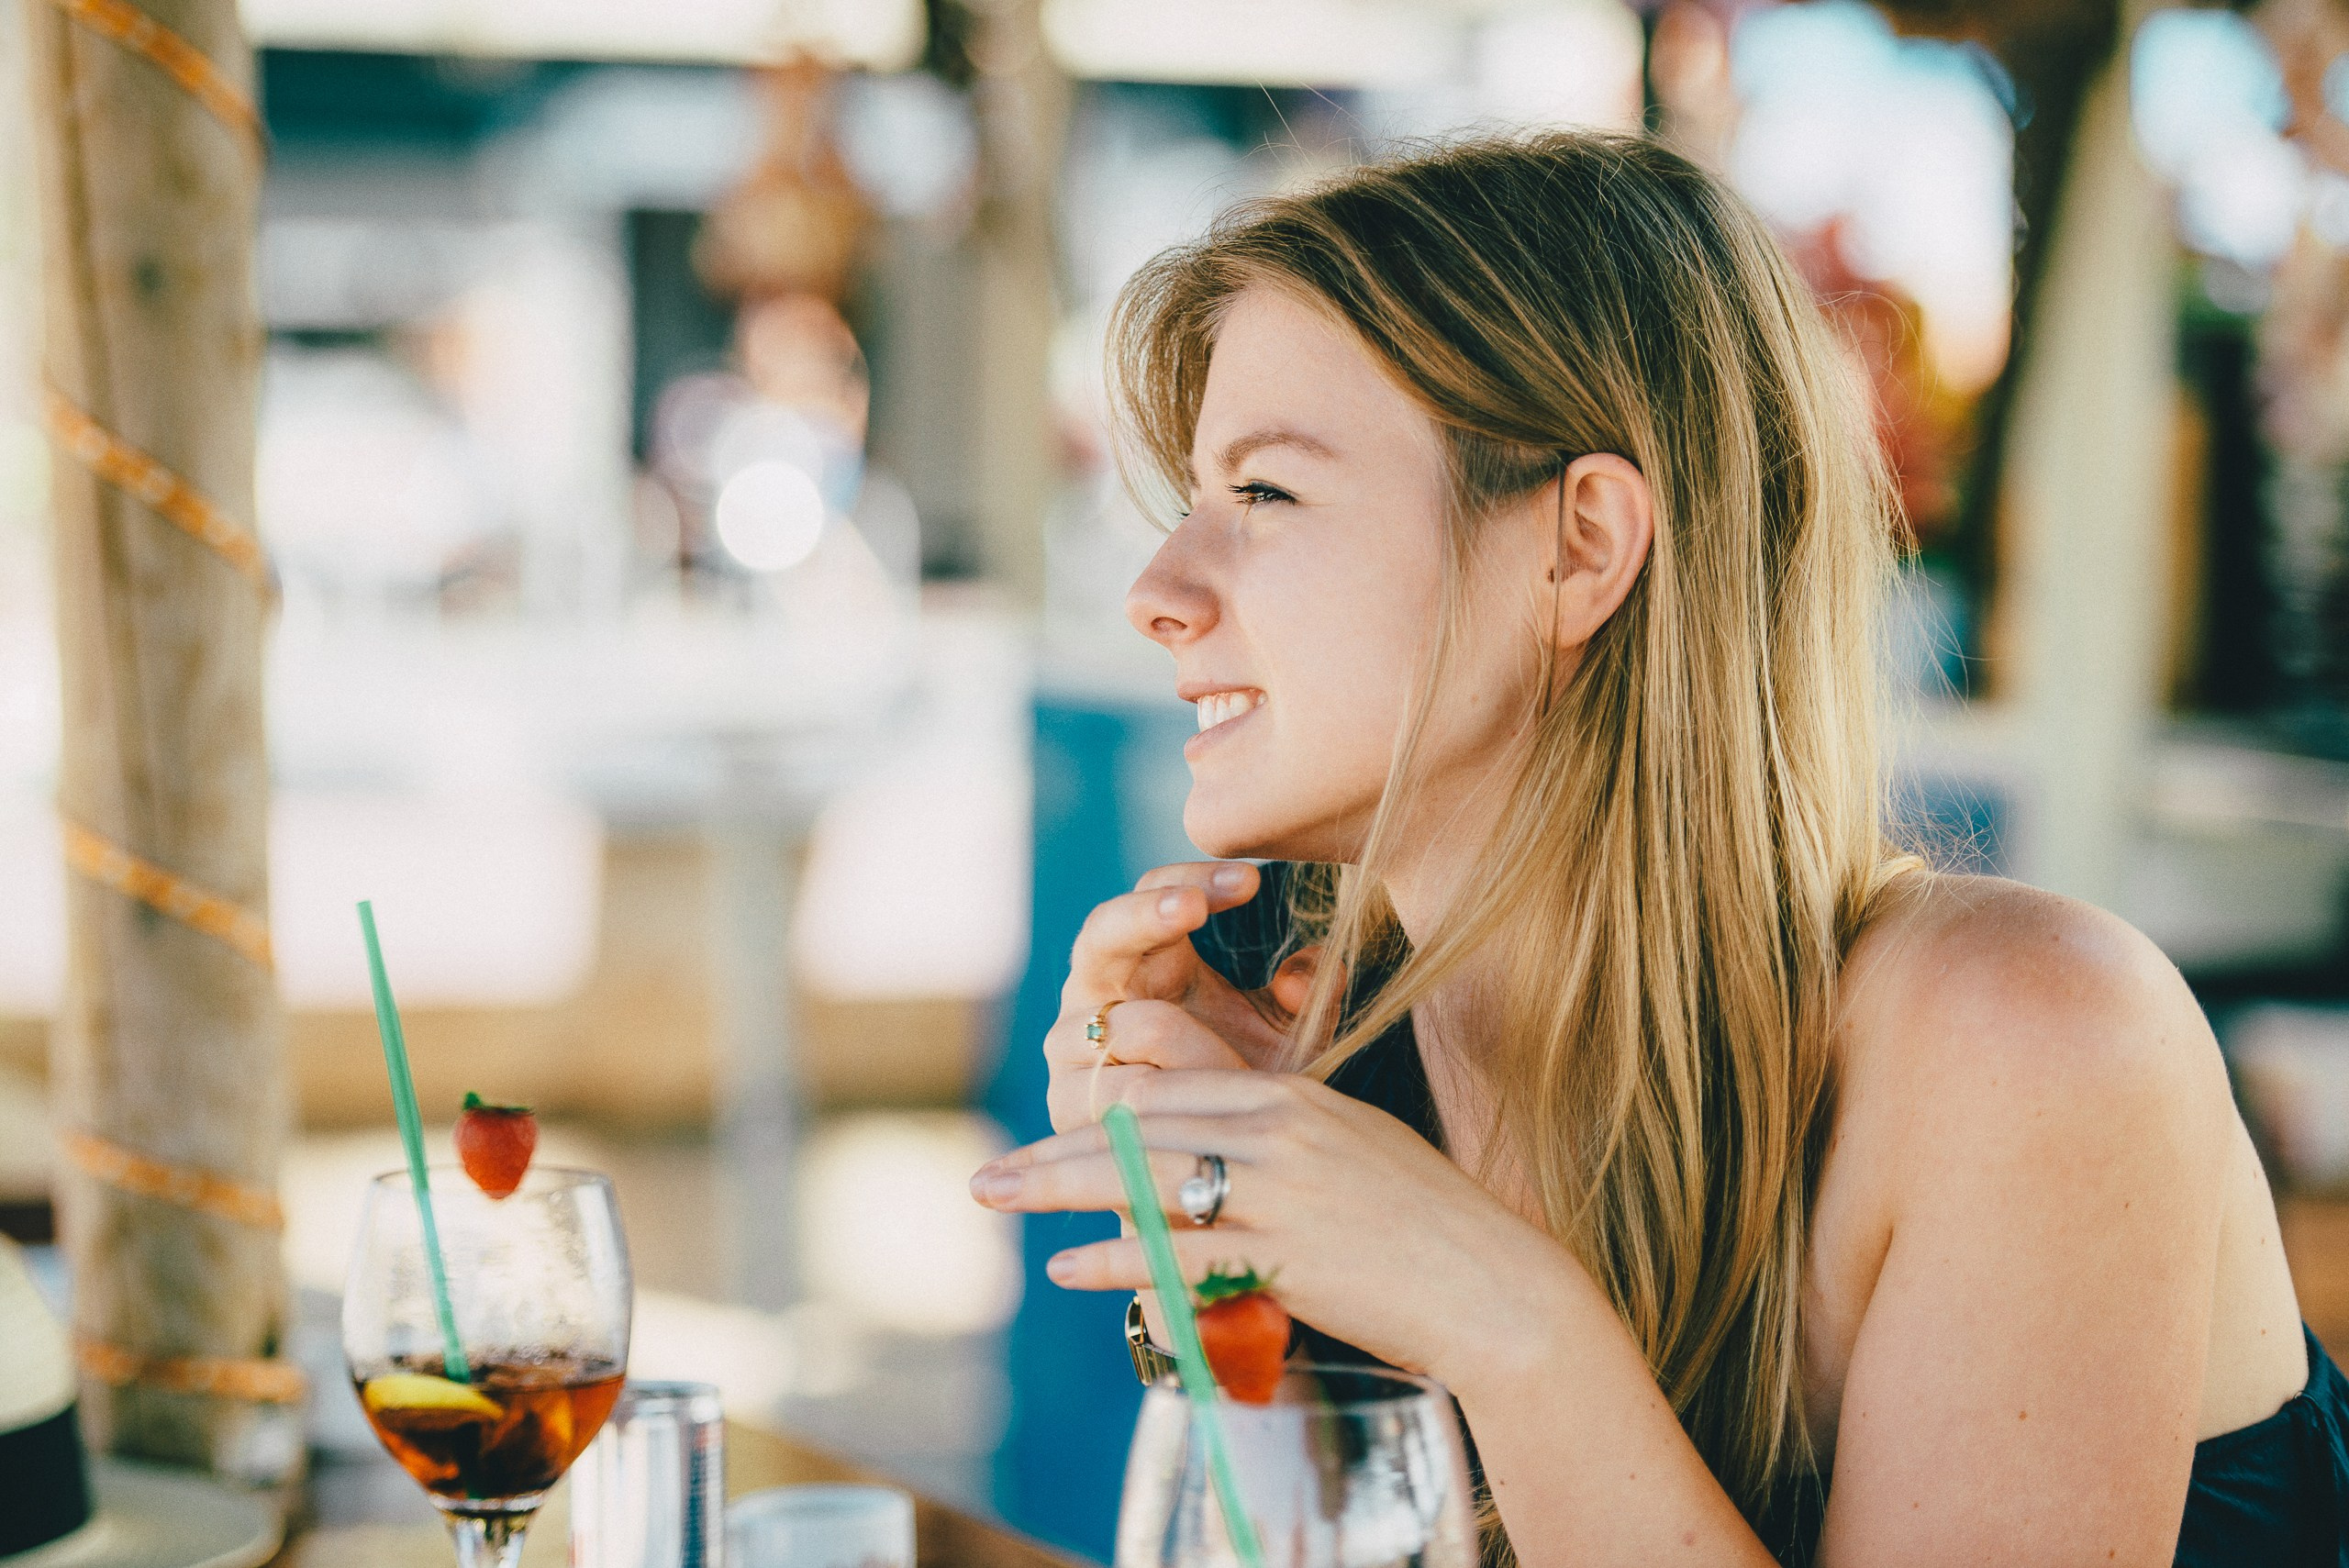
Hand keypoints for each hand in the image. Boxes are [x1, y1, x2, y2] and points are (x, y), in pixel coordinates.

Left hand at [971, 1066, 1572, 1398]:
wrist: (1497, 1286)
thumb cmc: (1428, 1227)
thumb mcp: (1352, 1153)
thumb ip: (1280, 1144)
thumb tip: (1211, 1159)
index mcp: (1294, 1098)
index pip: (1171, 1093)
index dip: (1098, 1114)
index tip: (1049, 1130)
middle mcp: (1280, 1131)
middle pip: (1138, 1129)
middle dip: (1053, 1152)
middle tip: (989, 1175)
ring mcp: (1282, 1190)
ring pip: (1143, 1177)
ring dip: (1057, 1190)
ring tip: (998, 1200)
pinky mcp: (1287, 1254)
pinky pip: (1181, 1251)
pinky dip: (1117, 1259)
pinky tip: (1069, 1267)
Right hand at [1042, 862, 1328, 1131]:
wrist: (1220, 1172)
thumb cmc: (1251, 1084)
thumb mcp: (1293, 1033)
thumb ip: (1310, 994)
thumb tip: (1297, 977)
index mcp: (1146, 957)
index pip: (1155, 894)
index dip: (1194, 880)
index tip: (1251, 882)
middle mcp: (1096, 990)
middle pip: (1102, 933)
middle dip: (1148, 916)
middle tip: (1194, 906)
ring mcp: (1071, 1046)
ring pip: (1119, 1023)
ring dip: (1187, 1043)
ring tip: (1240, 1070)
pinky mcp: (1066, 1105)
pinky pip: (1110, 1092)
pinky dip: (1164, 1099)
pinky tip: (1204, 1108)